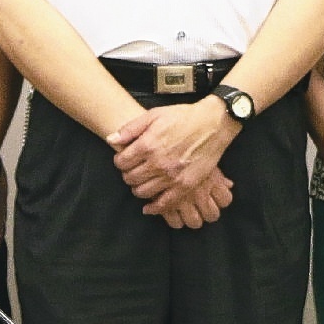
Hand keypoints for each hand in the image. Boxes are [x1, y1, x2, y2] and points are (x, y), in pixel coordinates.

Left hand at [111, 98, 238, 202]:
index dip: (119, 160)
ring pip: (142, 192)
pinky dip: (153, 208)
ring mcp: (171, 176)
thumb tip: (111, 139)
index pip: (121, 162)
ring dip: (138, 188)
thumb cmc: (183, 117)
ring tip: (142, 181)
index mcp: (148, 144)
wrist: (212, 124)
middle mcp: (158, 163)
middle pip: (130, 178)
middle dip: (128, 174)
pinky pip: (164, 204)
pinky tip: (148, 207)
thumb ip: (130, 128)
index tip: (124, 159)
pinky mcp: (185, 185)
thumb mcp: (154, 115)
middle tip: (133, 169)